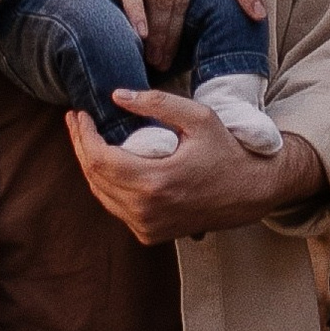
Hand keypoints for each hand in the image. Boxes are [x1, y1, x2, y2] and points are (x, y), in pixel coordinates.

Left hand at [67, 95, 326, 243]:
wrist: (252, 191)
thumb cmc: (227, 151)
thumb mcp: (199, 118)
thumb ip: (156, 103)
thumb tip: (116, 96)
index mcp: (155, 183)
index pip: (98, 159)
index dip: (83, 134)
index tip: (78, 113)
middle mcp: (146, 211)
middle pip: (94, 177)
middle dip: (81, 146)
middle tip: (77, 121)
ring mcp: (147, 227)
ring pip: (100, 195)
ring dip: (91, 166)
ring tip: (87, 138)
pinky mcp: (150, 234)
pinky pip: (116, 207)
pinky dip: (107, 185)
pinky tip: (108, 164)